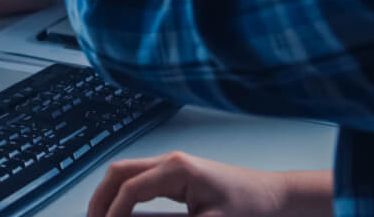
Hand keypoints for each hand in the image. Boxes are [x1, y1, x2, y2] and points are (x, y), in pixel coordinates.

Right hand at [88, 153, 332, 216]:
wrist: (273, 198)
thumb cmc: (247, 209)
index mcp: (176, 169)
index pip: (130, 188)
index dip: (113, 213)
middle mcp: (170, 161)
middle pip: (120, 171)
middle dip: (100, 198)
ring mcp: (172, 166)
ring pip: (126, 173)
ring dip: (109, 195)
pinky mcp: (177, 176)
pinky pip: (140, 181)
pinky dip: (124, 196)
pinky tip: (121, 215)